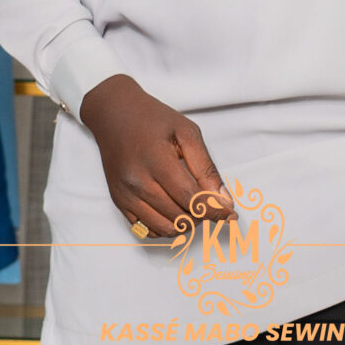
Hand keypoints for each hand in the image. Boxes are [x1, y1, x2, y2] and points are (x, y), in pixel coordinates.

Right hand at [79, 75, 230, 237]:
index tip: (229, 214)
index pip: (191, 198)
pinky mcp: (119, 201)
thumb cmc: (153, 120)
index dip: (214, 210)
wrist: (114, 115)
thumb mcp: (187, 133)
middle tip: (209, 203)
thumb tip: (223, 200)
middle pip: (179, 216)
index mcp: (157, 160)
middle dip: (202, 215)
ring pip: (165, 228)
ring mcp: (126, 194)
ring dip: (186, 224)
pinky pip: (147, 229)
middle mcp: (137, 181)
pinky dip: (166, 227)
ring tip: (193, 207)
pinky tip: (174, 212)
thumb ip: (206, 168)